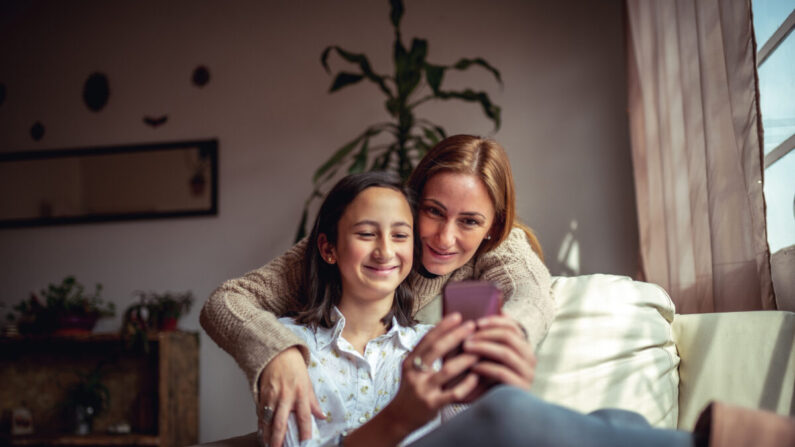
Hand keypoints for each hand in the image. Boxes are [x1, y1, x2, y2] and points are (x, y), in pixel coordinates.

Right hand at [258, 347, 324, 446]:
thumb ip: (313, 402)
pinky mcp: (262, 394)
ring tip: (269, 445)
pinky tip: (262, 432)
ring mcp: (272, 396)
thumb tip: (321, 416)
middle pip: (281, 422)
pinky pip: (261, 412)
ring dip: (267, 435)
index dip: (305, 431)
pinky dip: (261, 424)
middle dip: (279, 439)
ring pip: (268, 420)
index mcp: (300, 393)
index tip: (305, 442)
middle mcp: (286, 396)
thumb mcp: (308, 382)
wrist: (277, 353)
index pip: (304, 416)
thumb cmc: (294, 367)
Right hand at [382, 313, 479, 434]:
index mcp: (410, 362)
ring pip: (447, 370)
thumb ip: (427, 355)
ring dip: (465, 359)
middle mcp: (415, 374)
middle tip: (471, 326)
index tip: (457, 316)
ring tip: (479, 351)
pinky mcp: (432, 405)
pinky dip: (467, 384)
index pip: (427, 339)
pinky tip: (476, 376)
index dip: (442, 326)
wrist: (399, 418)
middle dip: (455, 335)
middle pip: (436, 349)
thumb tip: (449, 333)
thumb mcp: (413, 370)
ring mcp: (423, 389)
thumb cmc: (412, 390)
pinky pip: (453, 393)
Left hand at [463, 314, 536, 391]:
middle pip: (509, 337)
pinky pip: (502, 372)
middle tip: (467, 337)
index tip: (476, 322)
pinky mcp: (520, 388)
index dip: (495, 321)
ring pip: (506, 353)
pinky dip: (485, 367)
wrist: (494, 407)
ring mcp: (527, 373)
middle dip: (486, 334)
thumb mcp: (489, 356)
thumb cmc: (489, 377)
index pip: (513, 326)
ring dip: (483, 348)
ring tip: (466, 348)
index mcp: (523, 347)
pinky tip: (472, 367)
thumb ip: (490, 338)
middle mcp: (530, 358)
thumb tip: (494, 311)